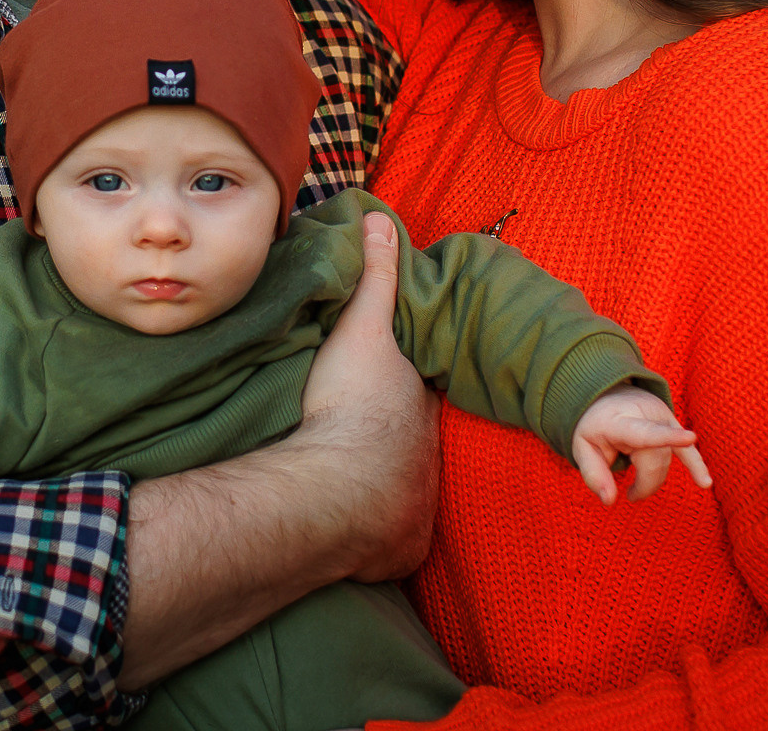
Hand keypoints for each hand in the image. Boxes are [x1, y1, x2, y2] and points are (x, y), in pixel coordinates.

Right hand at [295, 212, 442, 581]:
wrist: (341, 488)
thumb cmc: (354, 405)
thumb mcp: (363, 328)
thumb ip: (375, 277)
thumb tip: (383, 218)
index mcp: (420, 409)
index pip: (423, 392)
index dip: (410, 384)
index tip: (394, 380)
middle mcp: (426, 460)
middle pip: (414, 444)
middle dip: (397, 440)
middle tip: (368, 434)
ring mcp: (415, 507)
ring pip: (405, 492)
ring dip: (386, 488)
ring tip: (357, 481)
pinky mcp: (397, 548)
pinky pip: (390, 540)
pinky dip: (377, 536)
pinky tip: (359, 531)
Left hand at [569, 386, 711, 506]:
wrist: (605, 396)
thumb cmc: (594, 426)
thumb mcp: (582, 448)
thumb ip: (594, 475)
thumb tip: (610, 501)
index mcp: (619, 420)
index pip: (644, 431)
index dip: (666, 437)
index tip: (690, 438)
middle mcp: (645, 414)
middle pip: (656, 460)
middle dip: (645, 484)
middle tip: (630, 494)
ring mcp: (662, 416)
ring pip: (667, 459)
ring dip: (654, 478)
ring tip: (637, 487)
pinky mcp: (673, 423)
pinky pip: (687, 449)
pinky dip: (696, 466)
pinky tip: (705, 483)